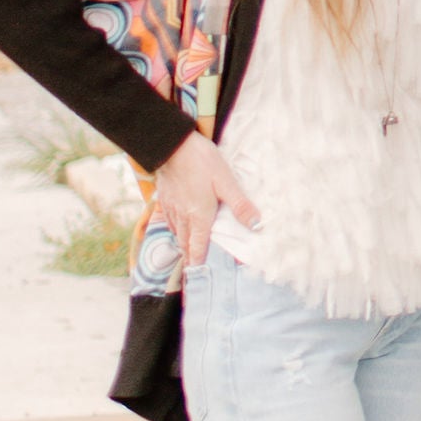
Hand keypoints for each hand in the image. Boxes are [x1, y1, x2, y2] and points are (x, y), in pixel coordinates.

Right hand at [152, 130, 260, 268]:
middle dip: (189, 256)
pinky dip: (174, 229)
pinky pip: (169, 220)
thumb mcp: (226, 181)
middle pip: (185, 243)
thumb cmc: (201, 162)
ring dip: (182, 244)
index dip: (198, 261)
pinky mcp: (164, 197)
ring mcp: (171, 207)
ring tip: (186, 251)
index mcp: (199, 216)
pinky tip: (177, 227)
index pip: (198, 246)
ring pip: (176, 232)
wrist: (172, 145)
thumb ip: (240, 204)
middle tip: (193, 269)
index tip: (197, 275)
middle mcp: (183, 216)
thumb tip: (256, 225)